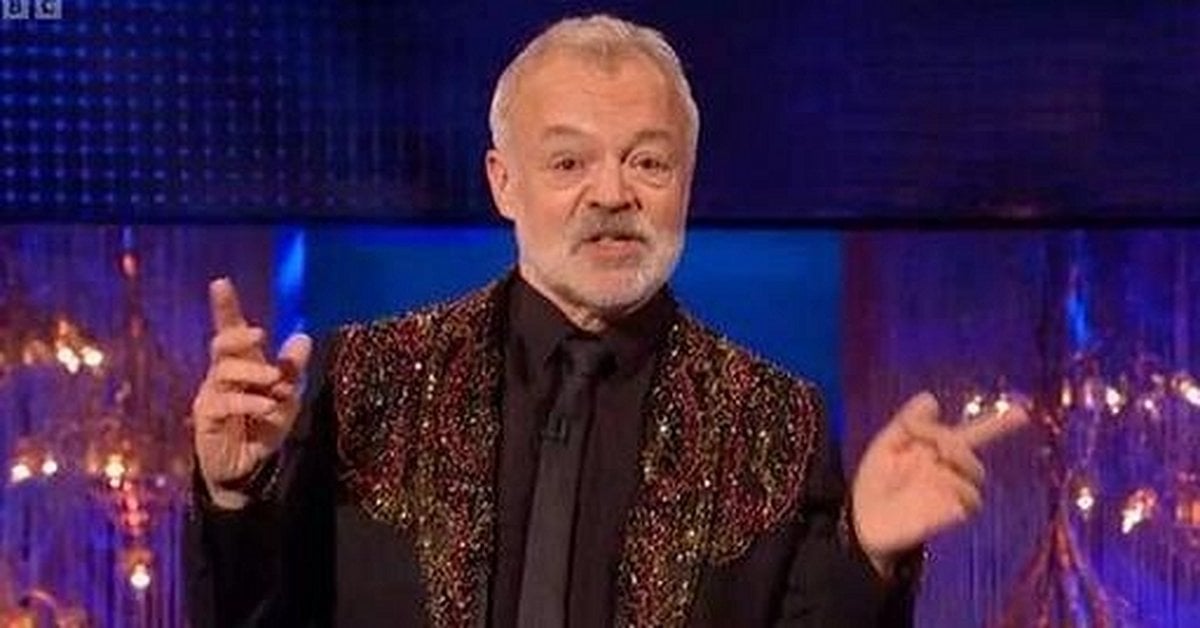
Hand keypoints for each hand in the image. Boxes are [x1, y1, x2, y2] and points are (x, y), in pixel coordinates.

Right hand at [191, 278, 311, 509]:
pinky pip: (224, 401)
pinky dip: (249, 401)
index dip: (225, 307)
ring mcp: (210, 395)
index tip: (220, 283)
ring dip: (255, 373)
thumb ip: (292, 370)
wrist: (249, 469)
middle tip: (260, 335)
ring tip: (275, 384)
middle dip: (239, 335)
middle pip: (221, 344)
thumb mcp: (287, 398)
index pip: (230, 331)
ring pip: (225, 370)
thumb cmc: (263, 428)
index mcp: (241, 365)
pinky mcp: (206, 417)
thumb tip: (302, 337)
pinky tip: (267, 407)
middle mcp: (221, 375)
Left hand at [850, 391, 1028, 576]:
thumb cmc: (874, 485)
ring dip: (958, 463)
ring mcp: (952, 493)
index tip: (1021, 412)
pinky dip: (959, 487)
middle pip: (971, 449)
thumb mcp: (885, 446)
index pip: (971, 434)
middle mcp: (948, 470)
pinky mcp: (952, 515)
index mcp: (934, 451)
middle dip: (957, 441)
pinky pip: (971, 500)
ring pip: (975, 473)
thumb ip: (907, 422)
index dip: (997, 424)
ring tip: (933, 466)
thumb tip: (930, 397)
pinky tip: (938, 485)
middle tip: (936, 442)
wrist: (864, 522)